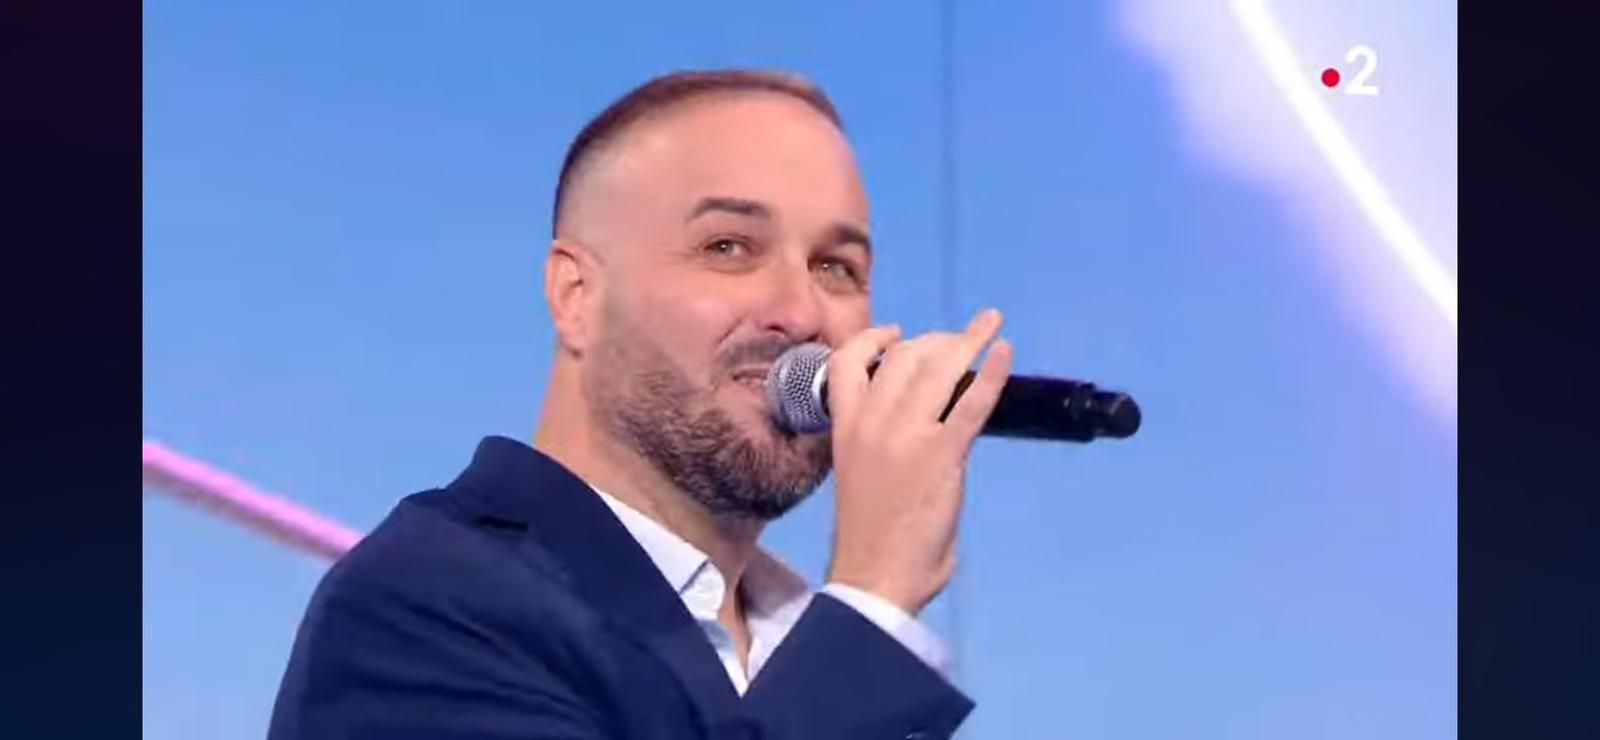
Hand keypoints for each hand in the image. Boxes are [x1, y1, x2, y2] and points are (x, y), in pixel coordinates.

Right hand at [824, 308, 1012, 614]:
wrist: (874, 575)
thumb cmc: (870, 534)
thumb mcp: (861, 470)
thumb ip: (886, 439)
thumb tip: (926, 422)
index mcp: (845, 427)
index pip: (846, 361)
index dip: (873, 339)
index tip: (896, 333)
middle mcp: (872, 421)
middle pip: (903, 356)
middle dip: (935, 341)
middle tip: (958, 342)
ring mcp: (908, 434)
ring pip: (938, 368)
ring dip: (968, 341)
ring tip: (989, 324)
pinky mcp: (942, 453)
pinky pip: (972, 402)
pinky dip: (993, 373)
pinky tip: (1005, 351)